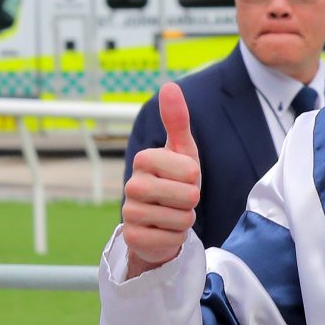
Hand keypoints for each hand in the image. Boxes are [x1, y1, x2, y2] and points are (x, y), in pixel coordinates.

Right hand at [122, 83, 201, 275]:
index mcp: (144, 160)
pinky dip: (176, 237)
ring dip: (185, 219)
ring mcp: (129, 212)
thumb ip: (177, 120)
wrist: (162, 222)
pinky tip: (164, 231)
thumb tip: (169, 85)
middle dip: (192, 200)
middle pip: (188, 196)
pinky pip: (172, 239)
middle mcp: (131, 184)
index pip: (190, 170)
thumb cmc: (175, 182)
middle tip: (180, 198)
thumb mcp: (182, 151)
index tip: (183, 178)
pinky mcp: (133, 238)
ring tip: (173, 213)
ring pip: (181, 219)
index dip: (195, 177)